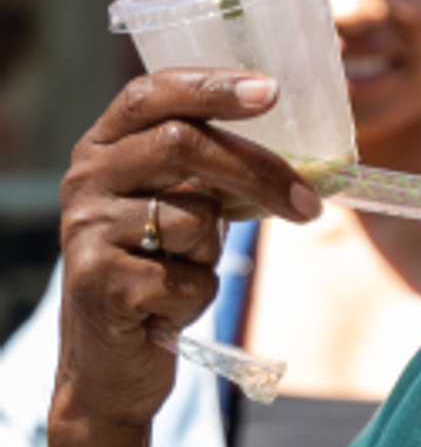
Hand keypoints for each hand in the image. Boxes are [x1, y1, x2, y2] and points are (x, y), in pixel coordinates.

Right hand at [56, 68, 322, 428]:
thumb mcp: (185, 206)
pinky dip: (200, 295)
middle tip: (309, 202)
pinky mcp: (98, 284)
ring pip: (192, 217)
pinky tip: (169, 307)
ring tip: (184, 270)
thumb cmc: (162, 268)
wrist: (114, 361)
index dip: (211, 85)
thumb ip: (217, 169)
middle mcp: (85, 179)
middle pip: (181, 145)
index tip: (270, 90)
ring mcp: (84, 230)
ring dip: (213, 251)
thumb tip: (309, 152)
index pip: (152, 93)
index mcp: (106, 146)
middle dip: (257, 171)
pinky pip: (187, 277)